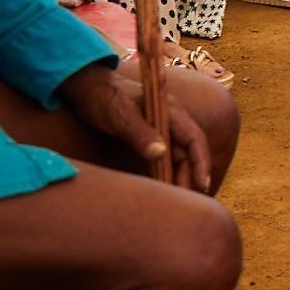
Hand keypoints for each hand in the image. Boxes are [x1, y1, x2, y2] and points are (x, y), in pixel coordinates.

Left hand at [57, 58, 215, 191]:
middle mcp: (171, 120)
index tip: (201, 185)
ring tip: (179, 198)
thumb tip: (160, 154)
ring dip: (181, 175)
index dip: (201, 162)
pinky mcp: (150, 135)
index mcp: (170, 111)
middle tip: (187, 201)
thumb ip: (140, 134)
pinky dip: (169, 171)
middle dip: (191, 176)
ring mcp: (161, 127)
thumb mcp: (120, 116)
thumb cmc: (104, 99)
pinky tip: (165, 186)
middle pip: (188, 151)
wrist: (87, 87)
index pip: (194, 139)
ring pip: (178, 155)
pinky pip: (166, 156)